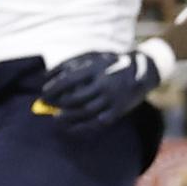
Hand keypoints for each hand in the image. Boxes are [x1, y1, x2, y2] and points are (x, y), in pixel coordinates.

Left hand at [39, 38, 171, 134]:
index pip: (70, 80)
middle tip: (46, 107)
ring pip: (85, 112)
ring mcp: (111, 99)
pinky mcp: (116, 112)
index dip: (54, 88)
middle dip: (58, 104)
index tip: (44, 93)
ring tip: (56, 118)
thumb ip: (69, 64)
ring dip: (67, 117)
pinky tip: (70, 129)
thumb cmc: (110, 62)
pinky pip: (96, 123)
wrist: (142, 71)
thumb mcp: (93, 56)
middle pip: (76, 98)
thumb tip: (45, 75)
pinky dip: (81, 128)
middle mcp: (104, 83)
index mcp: (97, 68)